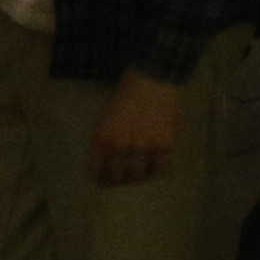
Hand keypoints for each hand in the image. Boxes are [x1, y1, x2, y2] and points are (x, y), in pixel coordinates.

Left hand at [87, 69, 185, 187]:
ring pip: (137, 176)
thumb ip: (106, 135)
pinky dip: (155, 171)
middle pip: (116, 176)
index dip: (98, 178)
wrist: (153, 77)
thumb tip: (106, 157)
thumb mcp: (107, 113)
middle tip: (118, 181)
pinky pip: (159, 168)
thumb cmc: (128, 89)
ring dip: (135, 179)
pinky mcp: (163, 144)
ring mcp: (142, 146)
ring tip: (136, 177)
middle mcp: (119, 145)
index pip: (95, 169)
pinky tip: (153, 170)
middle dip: (116, 181)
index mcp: (101, 136)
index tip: (101, 181)